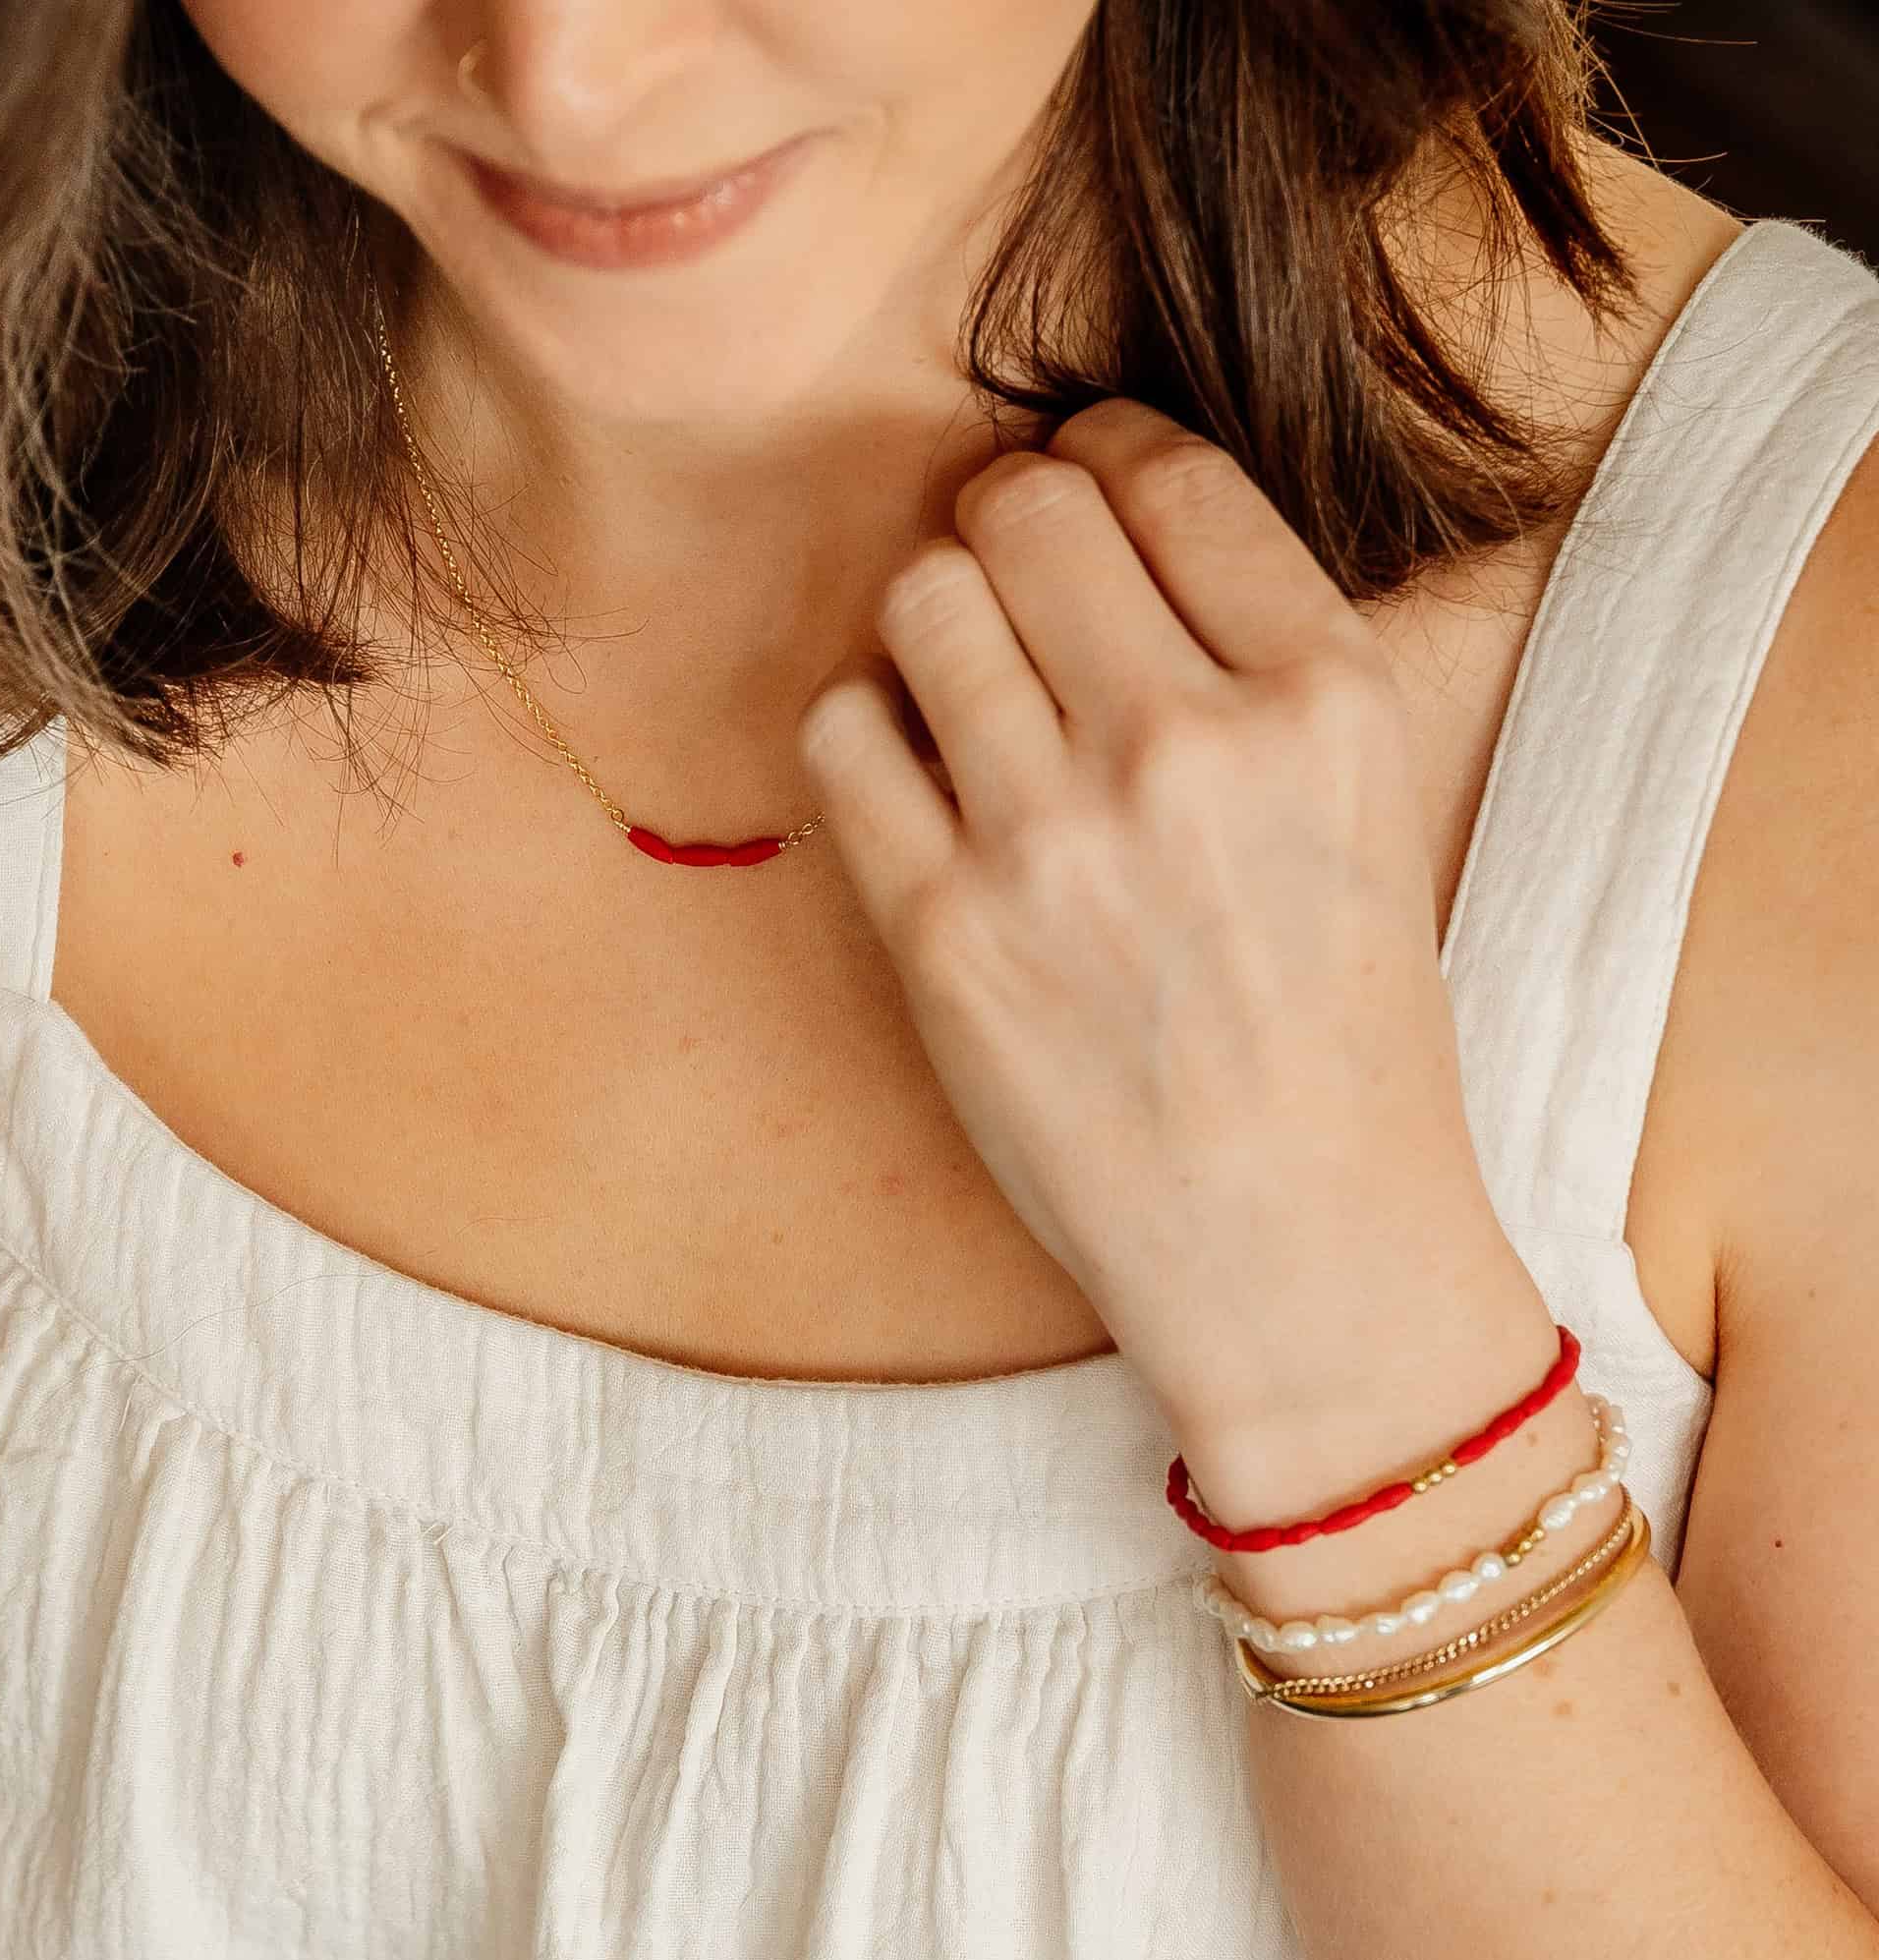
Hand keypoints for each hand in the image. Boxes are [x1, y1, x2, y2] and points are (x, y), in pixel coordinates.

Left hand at [795, 398, 1519, 1431]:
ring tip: (966, 684)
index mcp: (1326, 702)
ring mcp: (1054, 842)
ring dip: (935, 617)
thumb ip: (1262, 659)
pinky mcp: (940, 932)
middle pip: (1026, 509)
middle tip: (1009, 571)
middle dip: (1006, 517)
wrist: (1298, 1248)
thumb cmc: (1345, 1038)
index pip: (1170, 474)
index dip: (1105, 451)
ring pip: (923, 598)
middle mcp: (1190, 749)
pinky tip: (917, 775)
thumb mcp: (1374, 813)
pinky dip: (868, 728)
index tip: (1081, 480)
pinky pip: (844, 730)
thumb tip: (1112, 514)